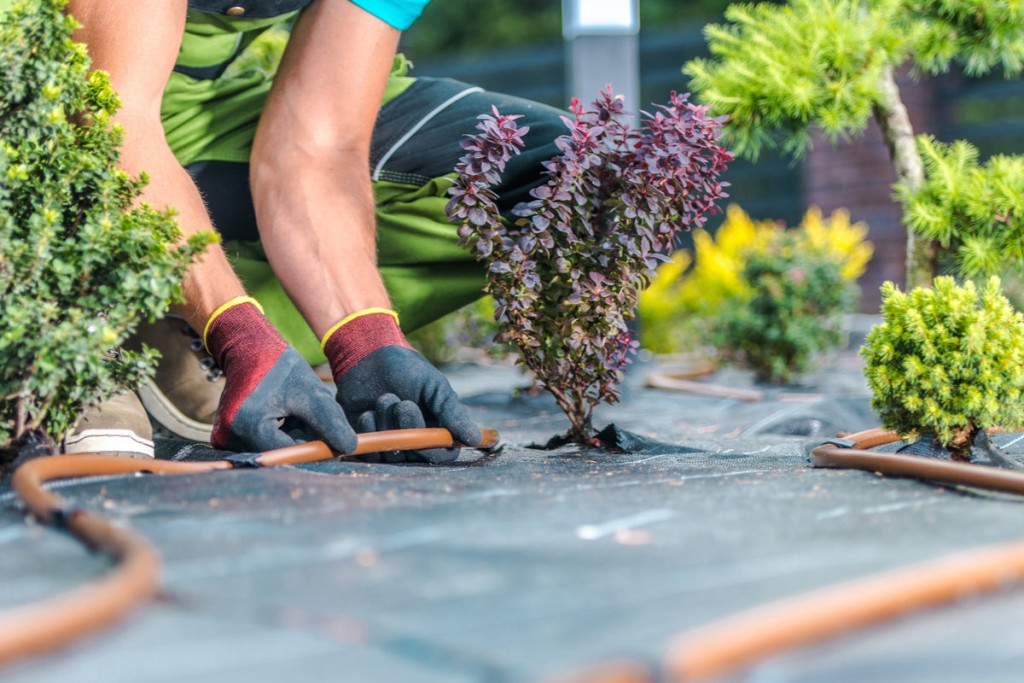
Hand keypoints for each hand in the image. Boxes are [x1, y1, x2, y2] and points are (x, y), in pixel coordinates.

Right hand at [206, 299, 356, 452]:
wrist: (248, 350)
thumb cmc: (280, 367)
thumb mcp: (310, 393)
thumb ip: (329, 422)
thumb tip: (349, 448)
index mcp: (249, 426)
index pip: (289, 452)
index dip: (313, 448)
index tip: (332, 441)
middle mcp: (230, 437)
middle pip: (279, 453)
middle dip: (302, 441)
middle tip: (312, 418)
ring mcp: (225, 438)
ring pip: (271, 450)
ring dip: (291, 437)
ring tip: (297, 412)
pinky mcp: (226, 436)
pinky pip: (260, 444)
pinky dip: (278, 435)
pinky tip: (285, 416)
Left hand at [324, 310, 481, 462]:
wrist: (367, 357)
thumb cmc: (406, 369)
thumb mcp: (435, 386)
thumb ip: (453, 412)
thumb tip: (475, 439)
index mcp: (436, 428)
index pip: (443, 454)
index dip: (434, 447)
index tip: (426, 427)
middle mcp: (414, 440)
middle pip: (416, 456)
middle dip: (408, 429)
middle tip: (402, 403)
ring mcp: (389, 442)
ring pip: (391, 454)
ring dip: (387, 426)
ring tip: (384, 398)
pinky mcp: (366, 442)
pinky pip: (369, 453)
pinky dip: (369, 432)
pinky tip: (367, 412)